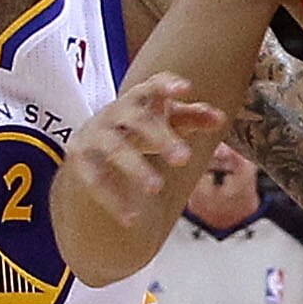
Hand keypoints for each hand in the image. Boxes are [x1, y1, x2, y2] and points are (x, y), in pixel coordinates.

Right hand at [63, 75, 225, 233]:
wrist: (92, 140)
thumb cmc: (142, 125)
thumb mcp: (166, 120)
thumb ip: (193, 118)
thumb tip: (221, 118)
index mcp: (139, 99)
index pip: (153, 86)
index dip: (167, 84)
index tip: (186, 88)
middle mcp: (115, 112)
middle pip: (139, 121)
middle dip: (161, 138)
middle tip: (184, 159)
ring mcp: (96, 134)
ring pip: (116, 150)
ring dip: (136, 168)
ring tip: (156, 187)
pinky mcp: (81, 158)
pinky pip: (96, 180)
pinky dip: (114, 200)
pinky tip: (132, 219)